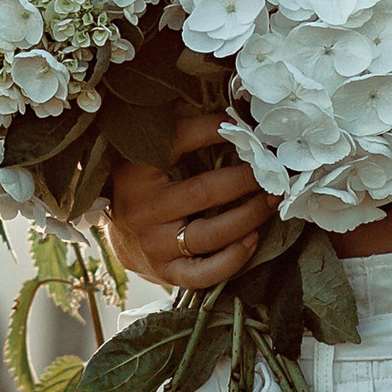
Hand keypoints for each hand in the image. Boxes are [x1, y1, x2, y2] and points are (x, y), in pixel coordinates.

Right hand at [100, 118, 276, 291]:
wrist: (118, 233)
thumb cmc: (142, 185)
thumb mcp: (148, 153)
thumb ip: (181, 134)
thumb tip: (230, 117)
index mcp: (136, 172)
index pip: (180, 141)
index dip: (213, 130)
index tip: (242, 126)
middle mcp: (143, 210)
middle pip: (204, 194)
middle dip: (245, 181)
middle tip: (273, 173)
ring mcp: (154, 245)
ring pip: (209, 235)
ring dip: (248, 217)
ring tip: (270, 201)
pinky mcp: (166, 272)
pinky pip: (203, 274)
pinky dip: (232, 259)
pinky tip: (252, 240)